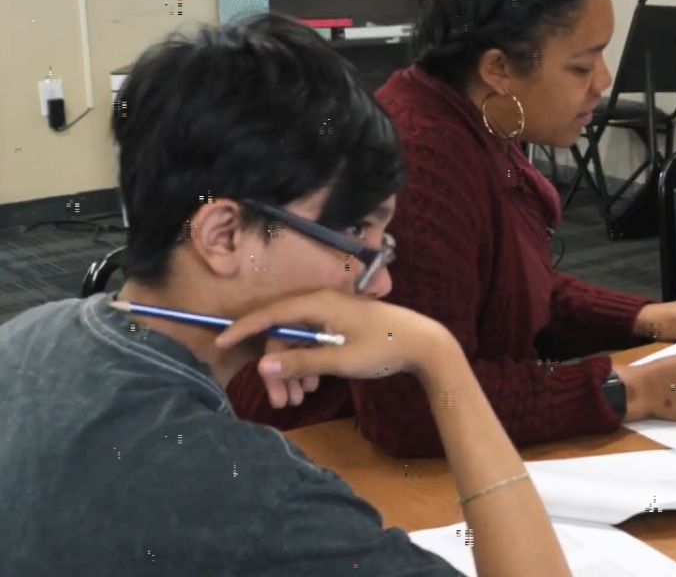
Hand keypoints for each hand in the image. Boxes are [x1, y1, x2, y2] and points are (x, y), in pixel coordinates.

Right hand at [214, 290, 454, 408]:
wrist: (425, 345)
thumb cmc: (384, 348)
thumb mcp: (340, 359)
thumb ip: (301, 362)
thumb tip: (262, 365)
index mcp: (318, 303)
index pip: (270, 313)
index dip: (243, 328)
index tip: (220, 342)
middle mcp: (321, 303)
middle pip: (283, 334)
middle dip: (277, 369)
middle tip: (279, 402)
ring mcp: (332, 314)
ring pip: (298, 343)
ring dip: (293, 371)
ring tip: (298, 400)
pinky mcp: (341, 325)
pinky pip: (313, 343)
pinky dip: (308, 365)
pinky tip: (313, 388)